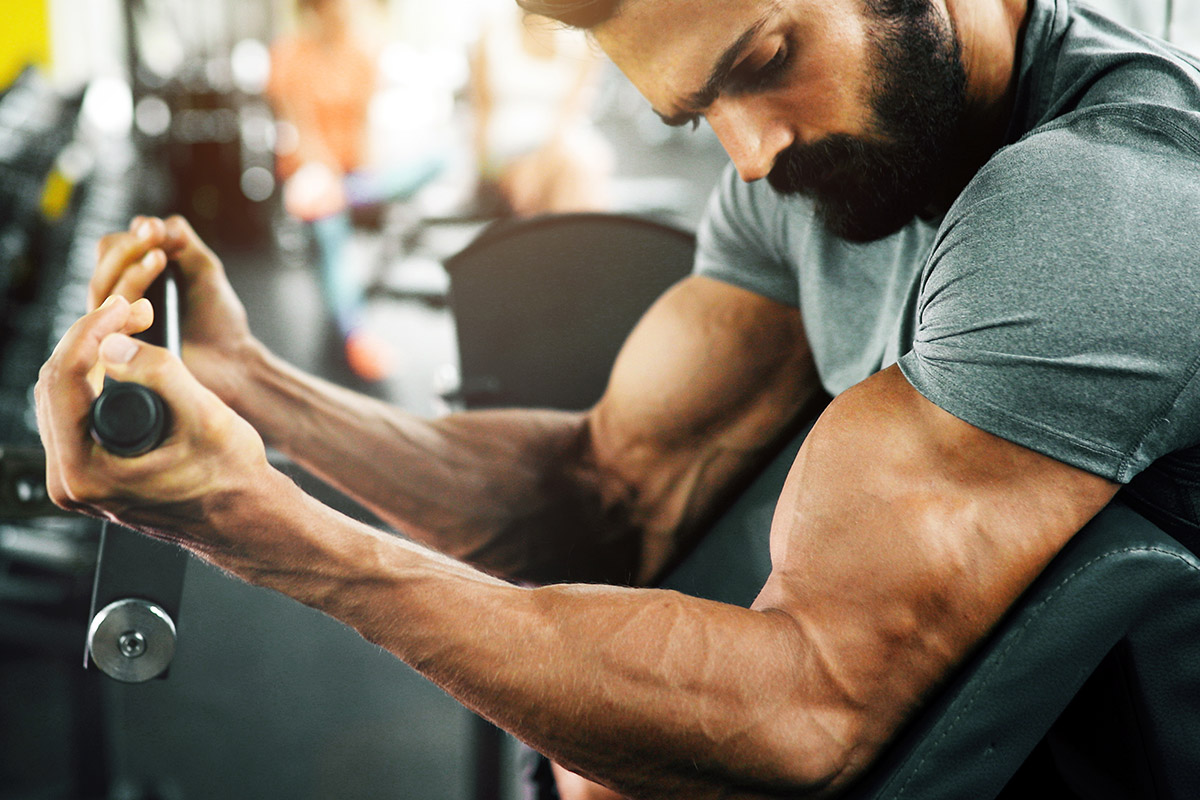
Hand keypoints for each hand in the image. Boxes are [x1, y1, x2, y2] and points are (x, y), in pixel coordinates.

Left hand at [36, 295, 269, 550]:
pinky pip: (76, 412)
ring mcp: (76, 477)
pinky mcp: (88, 469)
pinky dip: (99, 379)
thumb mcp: (206, 418)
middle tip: (133, 311)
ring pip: (63, 395)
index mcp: (88, 472)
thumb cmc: (231, 479)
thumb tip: (112, 342)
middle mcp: (71, 480)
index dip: (92, 331)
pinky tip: (126, 359)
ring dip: (94, 355)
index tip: (123, 306)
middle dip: (93, 338)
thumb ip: (160, 374)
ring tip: (132, 328)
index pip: (64, 380)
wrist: (242, 515)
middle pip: (56, 384)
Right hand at [90, 215, 258, 409]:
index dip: (132, 237)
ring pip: (102, 291)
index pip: (112, 248)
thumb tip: (151, 222)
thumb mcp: (204, 270)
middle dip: (128, 249)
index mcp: (135, 278)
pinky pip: (109, 327)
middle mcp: (120, 299)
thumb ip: (182, 241)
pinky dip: (125, 308)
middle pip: (102, 265)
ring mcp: (117, 326)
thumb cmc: (218, 319)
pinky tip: (146, 301)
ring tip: (159, 259)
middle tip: (156, 241)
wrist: (231, 361)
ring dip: (130, 271)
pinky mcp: (119, 353)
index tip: (156, 229)